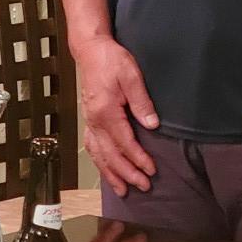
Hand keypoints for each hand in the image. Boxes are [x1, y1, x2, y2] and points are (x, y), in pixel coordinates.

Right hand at [77, 35, 157, 197]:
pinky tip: (106, 171)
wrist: (91, 51)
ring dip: (111, 174)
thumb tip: (152, 125)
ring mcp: (90, 122)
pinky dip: (100, 162)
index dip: (138, 159)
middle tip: (143, 186)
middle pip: (111, 155)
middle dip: (127, 173)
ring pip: (99, 155)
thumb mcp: (131, 75)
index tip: (151, 170)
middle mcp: (95, 121)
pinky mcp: (89, 120)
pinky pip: (92, 147)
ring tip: (123, 190)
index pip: (124, 143)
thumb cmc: (111, 60)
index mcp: (106, 112)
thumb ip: (141, 101)